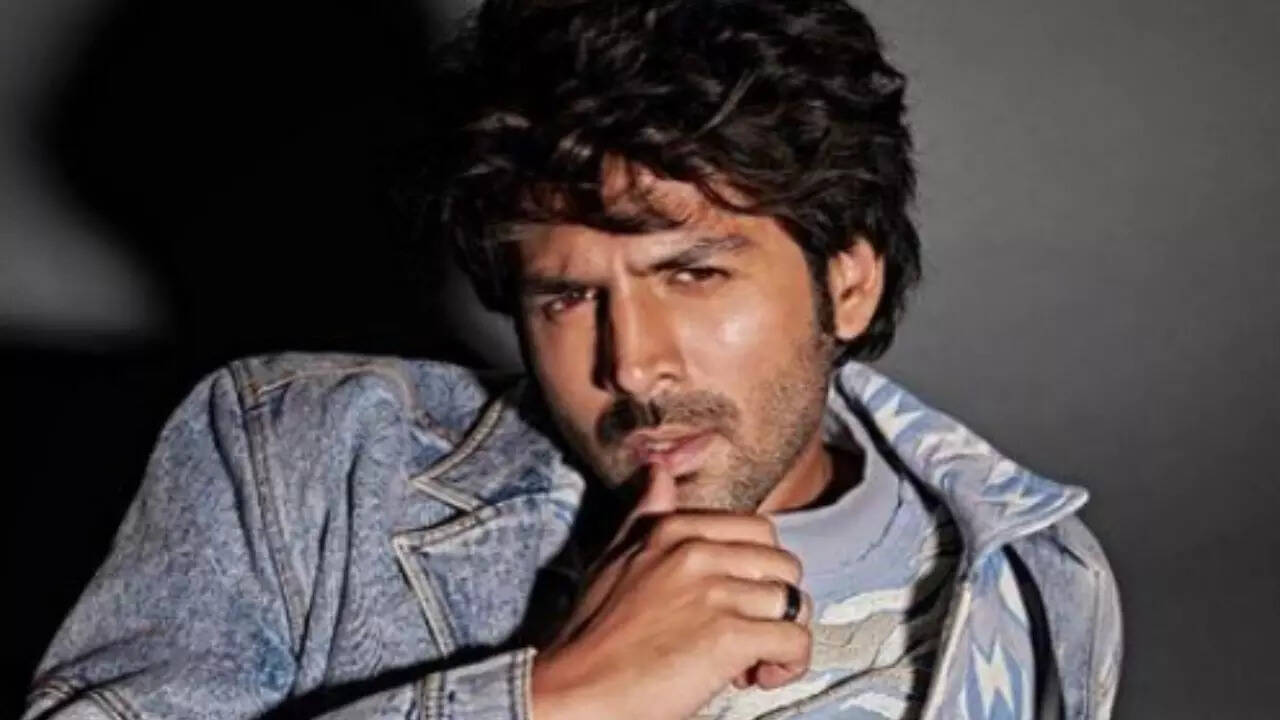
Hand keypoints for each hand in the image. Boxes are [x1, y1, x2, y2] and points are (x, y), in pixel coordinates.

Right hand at [530, 466, 812, 719]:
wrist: (575, 691)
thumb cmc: (591, 636)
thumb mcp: (613, 560)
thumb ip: (644, 515)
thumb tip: (659, 471)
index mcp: (672, 531)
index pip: (758, 530)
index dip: (756, 570)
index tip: (734, 600)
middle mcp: (697, 553)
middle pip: (783, 565)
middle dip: (773, 602)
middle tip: (742, 632)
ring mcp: (715, 593)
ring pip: (794, 603)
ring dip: (779, 637)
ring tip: (746, 660)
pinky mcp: (729, 636)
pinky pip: (796, 641)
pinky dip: (789, 664)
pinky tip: (758, 675)